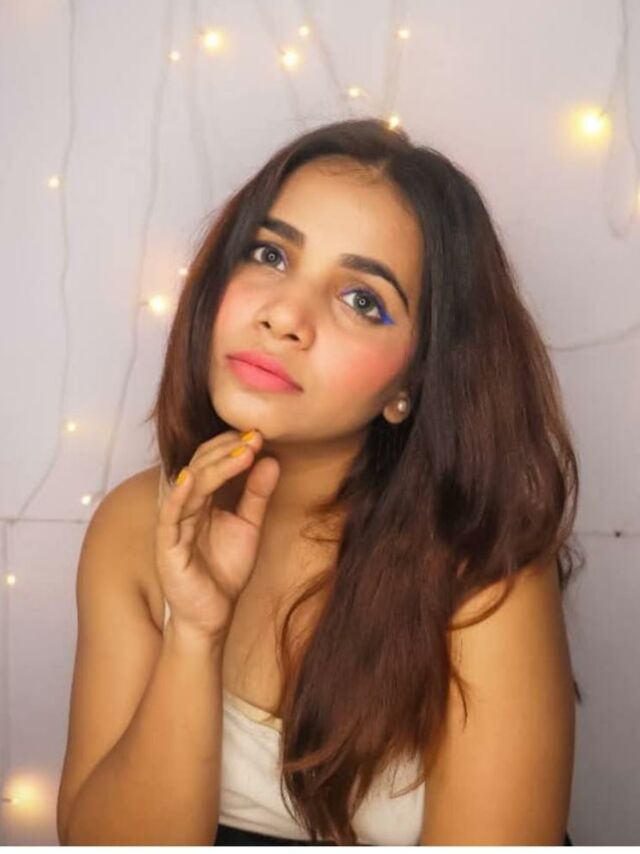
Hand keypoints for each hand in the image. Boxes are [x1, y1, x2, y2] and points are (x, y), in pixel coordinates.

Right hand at [154, 429, 279, 644]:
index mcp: (201, 499)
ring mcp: (173, 524)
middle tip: (253, 437)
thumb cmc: (225, 570)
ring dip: (213, 466)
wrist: (213, 614)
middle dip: (226, 449)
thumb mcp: (249, 526)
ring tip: (241, 451)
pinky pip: (169, 516)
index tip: (258, 433)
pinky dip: (178, 495)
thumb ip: (257, 494)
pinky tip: (191, 478)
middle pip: (199, 465)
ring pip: (189, 485)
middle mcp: (184, 505)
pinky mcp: (166, 546)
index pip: (210, 461)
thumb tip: (271, 460)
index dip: (231, 445)